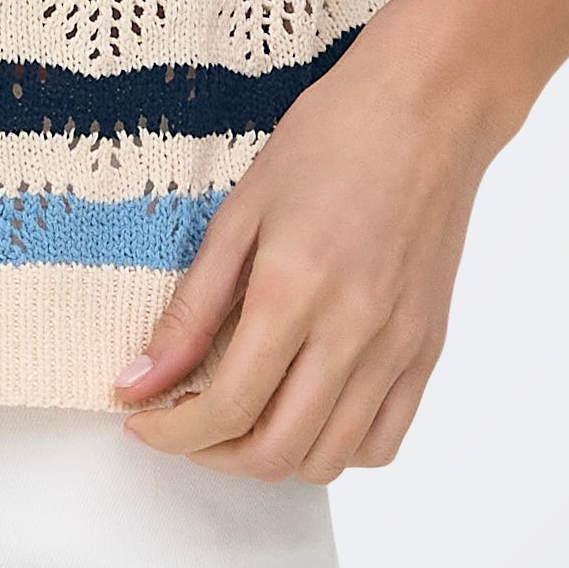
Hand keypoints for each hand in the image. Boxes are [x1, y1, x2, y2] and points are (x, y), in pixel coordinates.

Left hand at [113, 3, 501, 481]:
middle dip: (212, 454)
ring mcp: (398, 348)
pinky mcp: (427, 349)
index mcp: (294, 292)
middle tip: (183, 422)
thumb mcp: (239, 213)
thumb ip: (191, 310)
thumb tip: (139, 381)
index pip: (226, 408)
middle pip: (276, 451)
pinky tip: (304, 407)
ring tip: (240, 415)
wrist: (429, 109)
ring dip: (272, 457)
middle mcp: (353, 332)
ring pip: (330, 458)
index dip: (172, 432)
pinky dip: (335, 447)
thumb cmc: (331, 141)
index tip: (142, 419)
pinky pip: (383, 439)